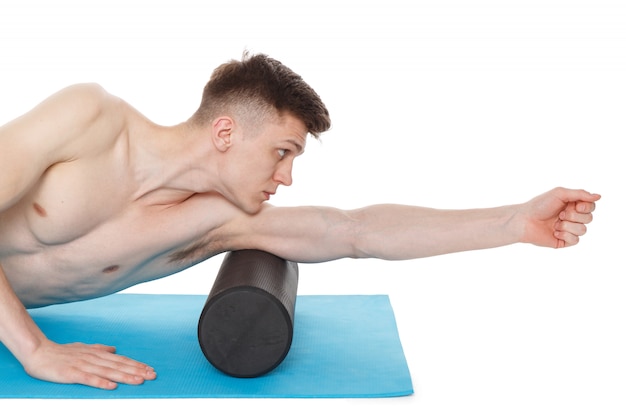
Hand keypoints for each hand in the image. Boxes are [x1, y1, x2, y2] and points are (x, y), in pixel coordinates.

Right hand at [22, 339, 156, 389]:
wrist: (38, 352)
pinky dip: (101, 382)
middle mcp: (93, 358)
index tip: (150, 369)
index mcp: (97, 353)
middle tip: (152, 376)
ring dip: (125, 376)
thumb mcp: (83, 348)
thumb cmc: (61, 352)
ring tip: (139, 381)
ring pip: (108, 372)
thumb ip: (99, 348)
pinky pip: (88, 379)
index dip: (136, 365)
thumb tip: (114, 349)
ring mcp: (83, 365)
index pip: (121, 360)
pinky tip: (112, 386)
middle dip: (137, 371)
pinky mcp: (71, 373)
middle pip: (119, 365)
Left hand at [520, 187, 599, 248]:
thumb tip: (599, 196)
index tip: (575, 205)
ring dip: (568, 226)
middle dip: (574, 216)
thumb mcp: (560, 194)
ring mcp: (569, 230)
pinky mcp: (564, 241)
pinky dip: (565, 235)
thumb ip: (580, 194)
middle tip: (560, 214)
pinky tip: (554, 232)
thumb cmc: (539, 205)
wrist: (525, 220)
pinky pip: (576, 240)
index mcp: (572, 205)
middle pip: (589, 218)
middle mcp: (572, 217)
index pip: (591, 207)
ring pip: (583, 230)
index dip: (586, 207)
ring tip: (555, 224)